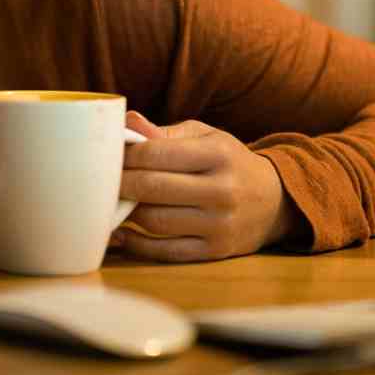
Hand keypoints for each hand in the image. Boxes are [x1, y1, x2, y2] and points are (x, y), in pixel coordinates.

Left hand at [111, 111, 300, 261]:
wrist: (274, 201)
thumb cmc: (228, 162)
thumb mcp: (206, 138)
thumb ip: (165, 133)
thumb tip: (127, 122)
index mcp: (218, 154)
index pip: (156, 153)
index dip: (124, 155)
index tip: (107, 155)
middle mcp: (221, 190)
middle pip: (152, 188)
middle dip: (119, 184)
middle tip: (100, 180)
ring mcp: (219, 224)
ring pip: (154, 221)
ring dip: (126, 212)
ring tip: (112, 201)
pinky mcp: (214, 251)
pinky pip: (164, 251)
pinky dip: (136, 244)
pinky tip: (120, 233)